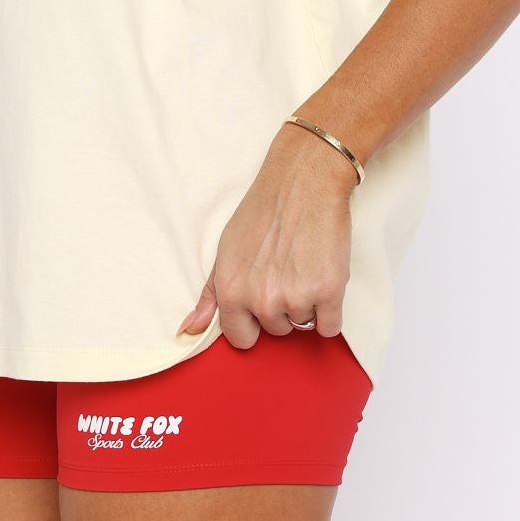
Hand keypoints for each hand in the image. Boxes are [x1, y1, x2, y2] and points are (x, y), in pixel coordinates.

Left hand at [175, 124, 357, 348]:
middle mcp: (262, 300)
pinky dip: (330, 309)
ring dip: (307, 303)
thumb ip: (209, 295)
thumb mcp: (225, 250)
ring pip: (303, 324)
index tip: (262, 299)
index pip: (241, 338)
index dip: (253, 320)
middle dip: (282, 306)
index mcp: (232, 291)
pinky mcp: (328, 292)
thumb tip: (188, 330)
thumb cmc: (263, 212)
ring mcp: (295, 298)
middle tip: (286, 269)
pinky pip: (330, 327)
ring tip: (304, 266)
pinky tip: (323, 277)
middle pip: (276, 330)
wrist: (302, 182)